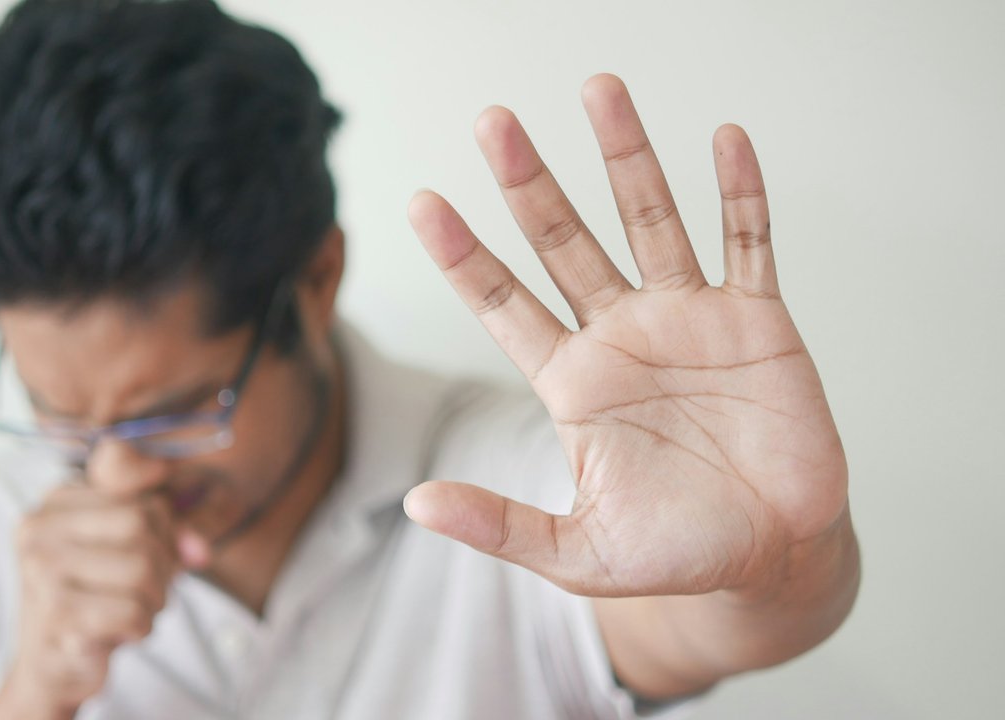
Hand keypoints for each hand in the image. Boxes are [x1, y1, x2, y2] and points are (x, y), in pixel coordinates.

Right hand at [0, 483, 206, 718]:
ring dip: (155, 600)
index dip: (167, 535)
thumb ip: (172, 534)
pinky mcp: (55, 614)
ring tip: (135, 612)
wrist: (51, 668)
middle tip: (150, 593)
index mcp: (56, 502)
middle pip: (141, 525)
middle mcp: (40, 528)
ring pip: (140, 567)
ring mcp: (41, 570)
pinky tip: (122, 633)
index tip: (157, 559)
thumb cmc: (97, 600)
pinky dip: (141, 627)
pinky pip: (132, 611)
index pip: (143, 500)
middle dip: (162, 566)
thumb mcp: (133, 551)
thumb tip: (200, 551)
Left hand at [404, 74, 848, 599]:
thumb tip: (415, 504)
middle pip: (564, 241)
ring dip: (627, 157)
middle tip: (493, 123)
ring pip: (650, 220)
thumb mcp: (577, 552)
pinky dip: (740, 194)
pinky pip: (749, 242)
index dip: (464, 255)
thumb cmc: (674, 553)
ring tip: (599, 90)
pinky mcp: (757, 321)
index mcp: (572, 381)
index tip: (422, 203)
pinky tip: (724, 140)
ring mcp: (688, 319)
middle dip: (529, 183)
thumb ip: (500, 524)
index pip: (503, 303)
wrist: (772, 556)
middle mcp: (621, 334)